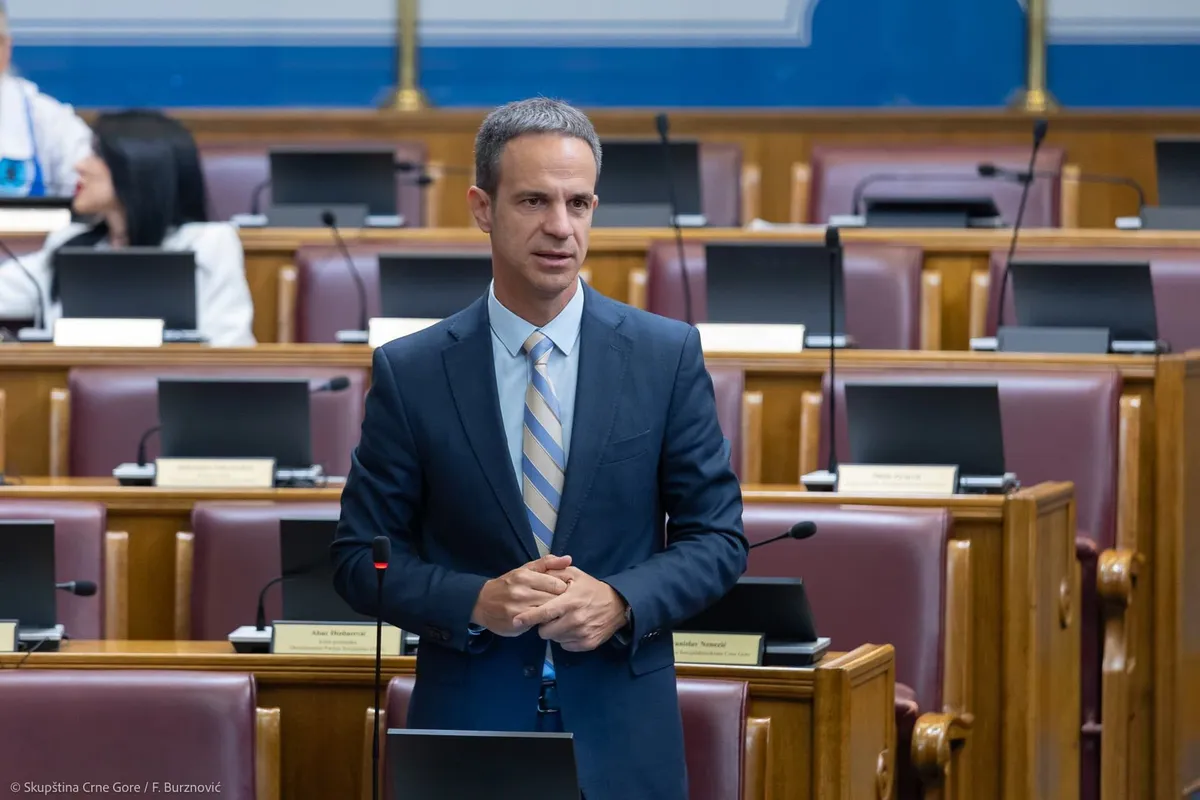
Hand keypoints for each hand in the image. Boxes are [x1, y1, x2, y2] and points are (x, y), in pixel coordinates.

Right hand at [470, 554, 571, 636]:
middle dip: (561, 602)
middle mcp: (521, 591)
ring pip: (548, 612)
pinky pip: (538, 623)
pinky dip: (543, 621)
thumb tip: (569, 559)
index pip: (557, 584)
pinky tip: (542, 619)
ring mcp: (518, 609)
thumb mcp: (525, 569)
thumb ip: (547, 563)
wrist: (481, 602)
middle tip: (561, 603)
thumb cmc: (508, 584)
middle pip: (554, 599)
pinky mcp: (516, 623)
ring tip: (553, 611)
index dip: (564, 589)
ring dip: (553, 612)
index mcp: (525, 576)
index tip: (564, 592)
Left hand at [512, 567, 627, 651]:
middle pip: (545, 631)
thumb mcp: (575, 574)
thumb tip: (537, 573)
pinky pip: (566, 646)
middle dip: (543, 624)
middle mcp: (575, 620)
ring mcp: (582, 634)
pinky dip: (565, 638)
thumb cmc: (592, 589)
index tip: (516, 620)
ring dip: (555, 631)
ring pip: (555, 639)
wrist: (618, 605)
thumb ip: (555, 573)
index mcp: (570, 602)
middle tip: (551, 616)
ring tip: (563, 620)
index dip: (528, 617)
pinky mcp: (587, 644)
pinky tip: (572, 628)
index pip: (544, 612)